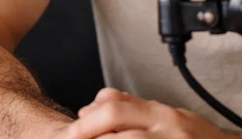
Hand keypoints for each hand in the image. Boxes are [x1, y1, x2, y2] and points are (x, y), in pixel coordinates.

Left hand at [55, 88, 234, 138]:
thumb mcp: (170, 120)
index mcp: (162, 114)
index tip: (71, 132)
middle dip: (88, 132)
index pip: (115, 106)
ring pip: (129, 138)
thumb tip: (91, 105)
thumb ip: (133, 108)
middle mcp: (169, 127)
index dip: (88, 119)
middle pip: (117, 119)